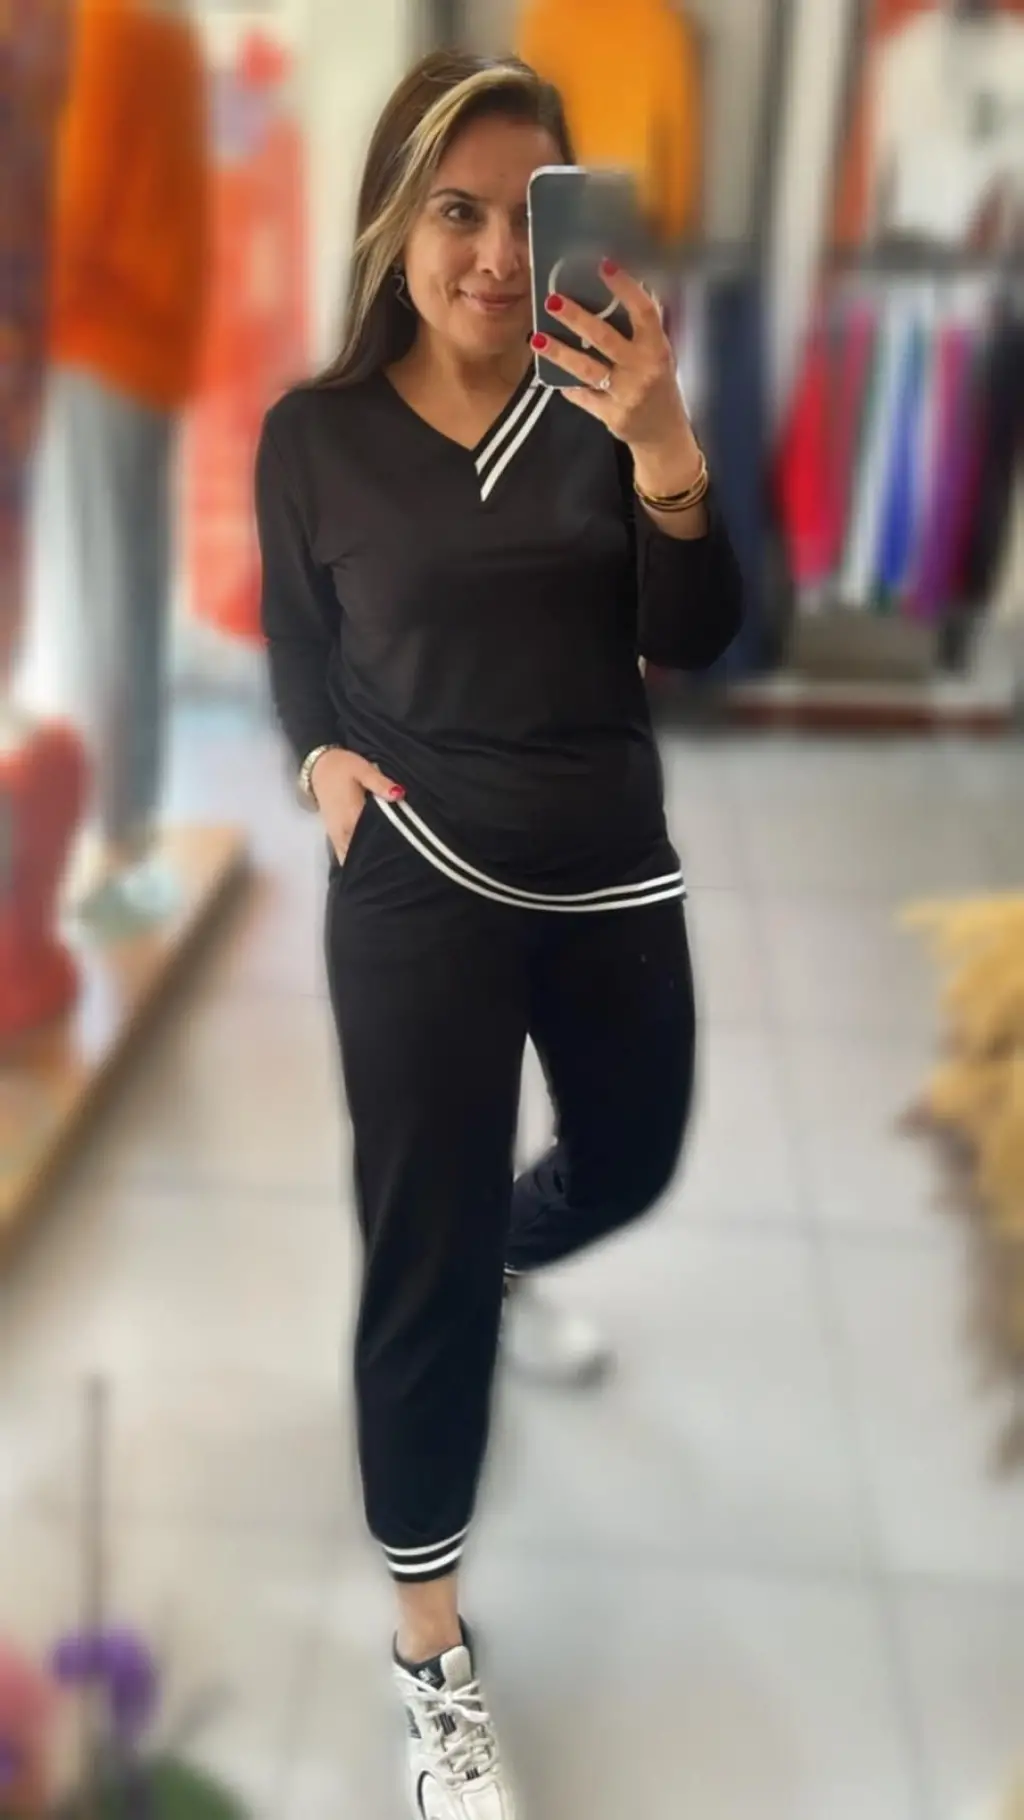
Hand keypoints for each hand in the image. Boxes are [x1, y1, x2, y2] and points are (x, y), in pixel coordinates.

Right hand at [310, 749, 403, 862]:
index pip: (374, 842)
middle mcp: (344, 832)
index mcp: (353, 818)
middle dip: (380, 859)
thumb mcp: (364, 770)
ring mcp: (337, 837)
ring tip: (387, 859)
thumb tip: (399, 794)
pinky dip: (356, 858)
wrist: (319, 767)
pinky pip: (345, 855)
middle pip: (363, 856)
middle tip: (400, 857)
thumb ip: (380, 784)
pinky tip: (371, 856)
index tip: (405, 851)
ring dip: (368, 860)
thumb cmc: (343, 768)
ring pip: (353, 859)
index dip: (389, 849)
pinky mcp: (334, 837)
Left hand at [531, 261, 700, 493]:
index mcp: (657, 347)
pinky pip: (582, 397)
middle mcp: (643, 369)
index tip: (603, 265)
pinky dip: (567, 386)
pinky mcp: (611, 415)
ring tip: (536, 338)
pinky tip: (550, 375)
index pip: (643, 311)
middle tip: (552, 300)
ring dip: (559, 353)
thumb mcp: (658, 354)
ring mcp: (626, 394)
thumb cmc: (658, 383)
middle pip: (605, 338)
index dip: (625, 287)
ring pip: (587, 369)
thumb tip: (616, 288)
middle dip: (577, 318)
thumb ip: (641, 329)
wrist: (663, 433)